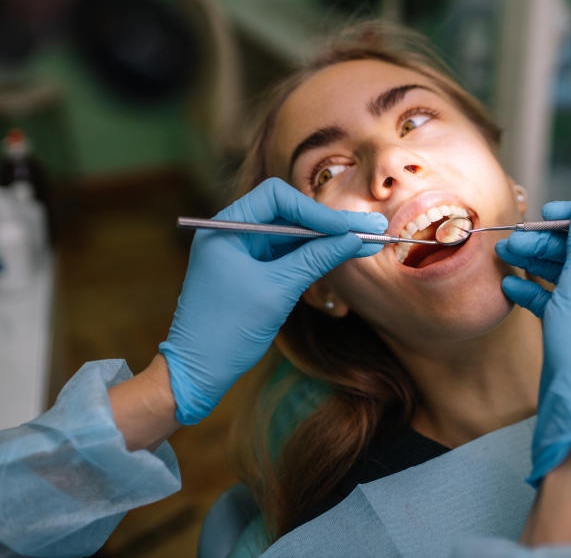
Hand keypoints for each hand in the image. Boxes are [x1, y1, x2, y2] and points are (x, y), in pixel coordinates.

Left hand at [159, 178, 387, 424]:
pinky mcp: (251, 271)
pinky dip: (313, 255)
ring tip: (367, 239)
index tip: (346, 228)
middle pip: (288, 213)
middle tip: (372, 226)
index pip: (276, 197)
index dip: (315, 210)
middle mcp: (232, 232)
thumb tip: (354, 239)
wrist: (197, 372)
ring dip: (327, 238)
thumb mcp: (277, 291)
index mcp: (226, 228)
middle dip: (329, 223)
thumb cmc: (227, 331)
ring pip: (291, 234)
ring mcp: (242, 251)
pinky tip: (343, 253)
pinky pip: (286, 254)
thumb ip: (316, 259)